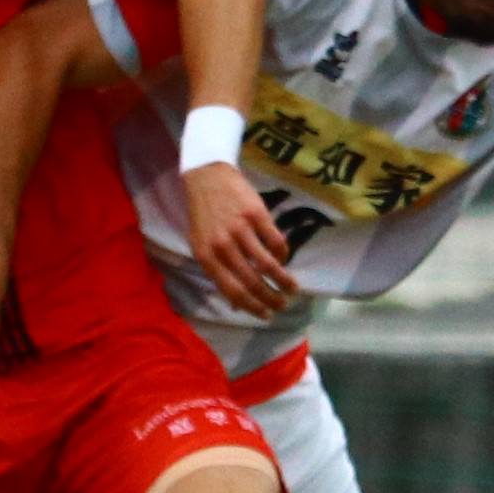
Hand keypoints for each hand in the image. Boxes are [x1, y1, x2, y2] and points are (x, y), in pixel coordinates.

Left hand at [185, 162, 295, 318]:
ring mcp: (240, 230)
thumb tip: (236, 303)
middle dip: (271, 298)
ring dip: (283, 280)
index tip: (265, 315)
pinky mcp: (256, 214)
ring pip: (268, 264)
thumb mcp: (201, 247)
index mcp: (206, 258)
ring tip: (292, 288)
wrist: (207, 177)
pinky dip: (283, 254)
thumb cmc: (204, 216)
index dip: (252, 307)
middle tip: (282, 305)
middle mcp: (223, 246)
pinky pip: (276, 241)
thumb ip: (217, 273)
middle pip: (252, 281)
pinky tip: (285, 260)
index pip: (233, 291)